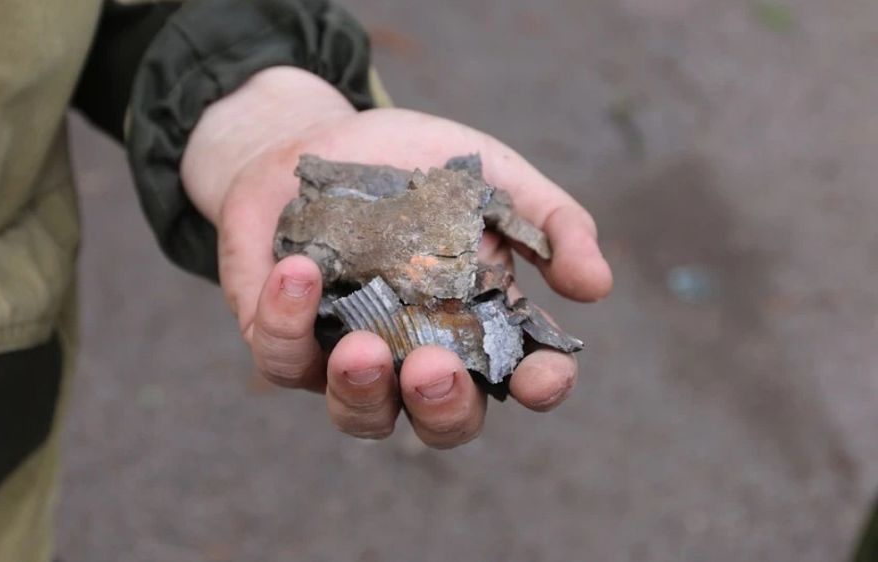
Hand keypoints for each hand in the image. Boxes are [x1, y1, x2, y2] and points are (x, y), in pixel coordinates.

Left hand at [181, 67, 611, 447]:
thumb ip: (551, 224)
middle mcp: (417, 356)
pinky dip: (288, 322)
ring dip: (360, 392)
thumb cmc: (413, 165)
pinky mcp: (286, 341)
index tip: (543, 375)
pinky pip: (283, 358)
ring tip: (361, 347)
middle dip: (442, 407)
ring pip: (358, 415)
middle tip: (433, 366)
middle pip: (441, 421)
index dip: (539, 386)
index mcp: (477, 326)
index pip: (521, 378)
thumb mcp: (492, 176)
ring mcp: (350, 356)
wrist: (316, 139)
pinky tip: (298, 272)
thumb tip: (597, 286)